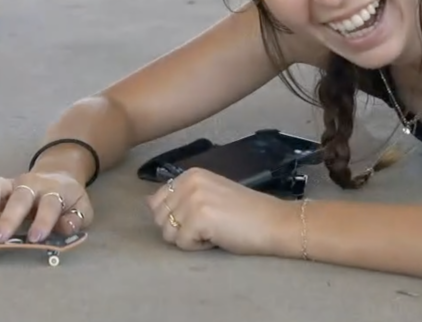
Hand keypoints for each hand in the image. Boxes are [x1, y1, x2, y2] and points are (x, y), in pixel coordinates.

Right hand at [0, 172, 92, 242]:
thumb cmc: (68, 199)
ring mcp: (12, 183)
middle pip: (19, 197)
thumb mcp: (81, 209)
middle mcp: (32, 184)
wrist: (58, 176)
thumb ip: (76, 219)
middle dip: (7, 218)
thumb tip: (65, 228)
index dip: (43, 221)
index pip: (49, 205)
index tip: (35, 239)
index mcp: (56, 191)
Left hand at [146, 168, 297, 255]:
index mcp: (191, 174)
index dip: (178, 218)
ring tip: (215, 230)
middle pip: (160, 219)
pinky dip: (199, 247)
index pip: (157, 202)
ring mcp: (193, 198)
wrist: (275, 221)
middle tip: (211, 225)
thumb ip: (178, 197)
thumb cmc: (245, 213)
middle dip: (181, 229)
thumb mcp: (207, 197)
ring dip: (190, 239)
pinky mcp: (199, 218)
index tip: (205, 216)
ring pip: (169, 234)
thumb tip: (147, 202)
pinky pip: (182, 244)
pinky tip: (219, 236)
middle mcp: (189, 181)